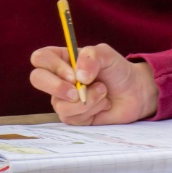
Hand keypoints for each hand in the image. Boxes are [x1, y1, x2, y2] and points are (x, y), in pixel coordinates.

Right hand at [29, 44, 156, 123]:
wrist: (135, 92)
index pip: (40, 59)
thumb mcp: (106, 55)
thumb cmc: (117, 70)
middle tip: (77, 91)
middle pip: (37, 79)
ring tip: (103, 92)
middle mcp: (58, 79)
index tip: (73, 74)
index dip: (52, 66)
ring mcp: (63, 99)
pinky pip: (73, 117)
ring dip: (87, 100)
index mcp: (61, 59)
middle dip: (57, 87)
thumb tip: (78, 77)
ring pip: (60, 104)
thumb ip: (91, 57)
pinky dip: (92, 110)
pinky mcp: (73, 117)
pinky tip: (103, 104)